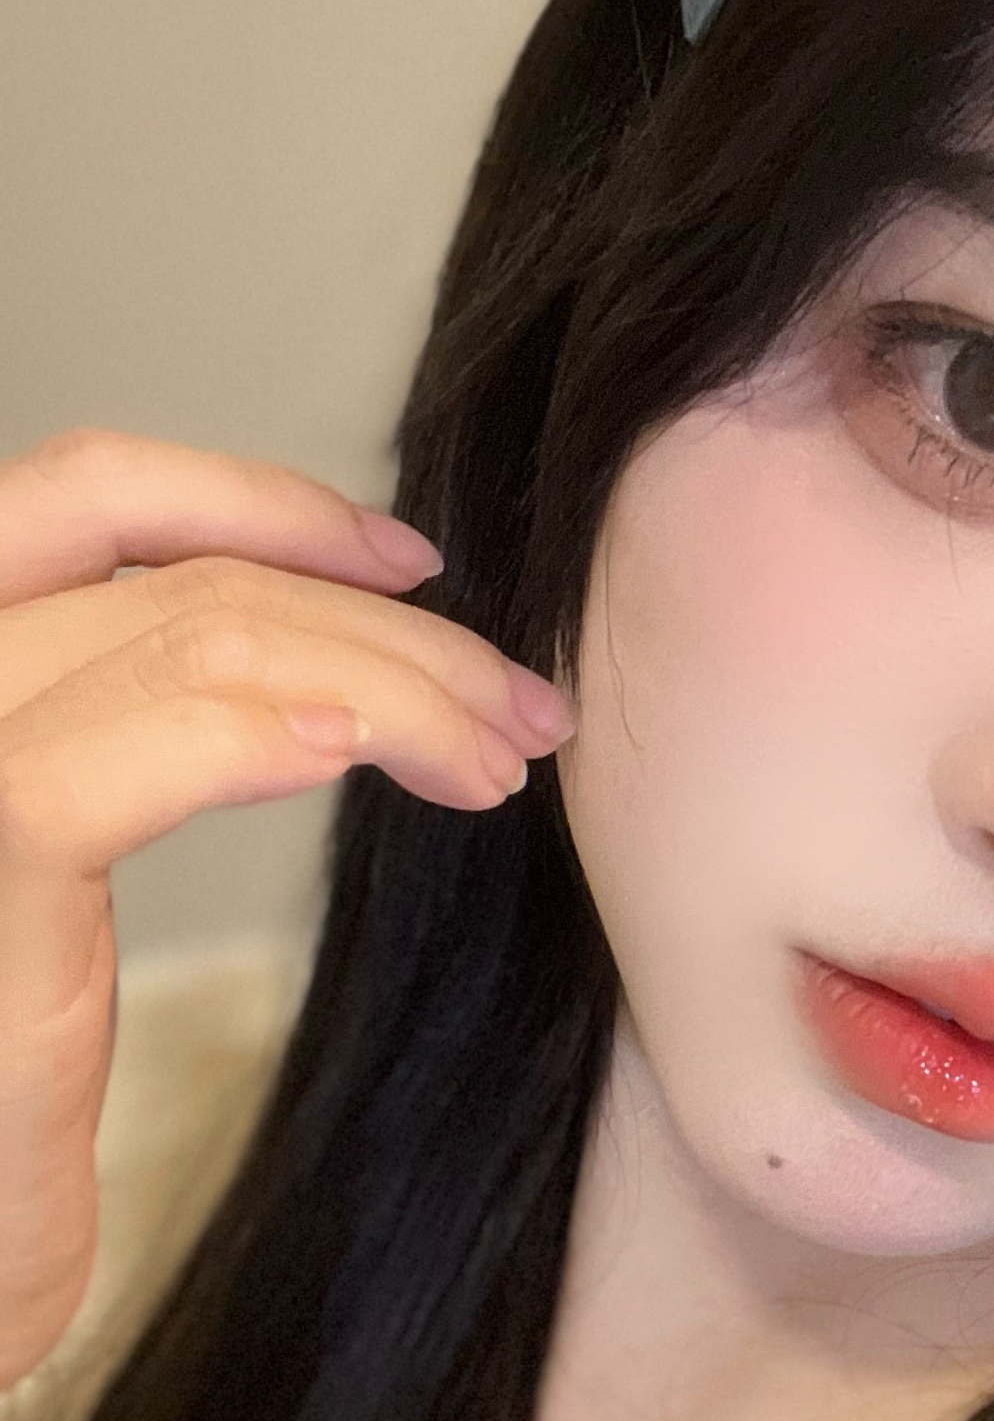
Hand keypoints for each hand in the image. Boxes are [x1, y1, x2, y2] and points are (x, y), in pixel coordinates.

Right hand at [0, 430, 572, 1392]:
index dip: (262, 505)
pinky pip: (112, 757)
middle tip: (518, 701)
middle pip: (173, 574)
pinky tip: (359, 760)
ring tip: (495, 756)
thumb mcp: (37, 917)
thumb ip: (116, 782)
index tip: (415, 566)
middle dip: (380, 624)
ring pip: (188, 635)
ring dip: (386, 682)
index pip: (86, 503)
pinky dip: (258, 736)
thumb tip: (315, 681)